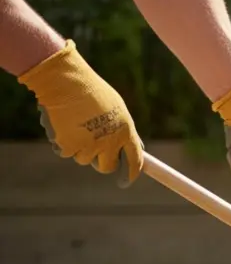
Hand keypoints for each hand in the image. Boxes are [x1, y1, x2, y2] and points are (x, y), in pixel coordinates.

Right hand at [16, 40, 144, 186]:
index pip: (135, 160)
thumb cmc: (91, 90)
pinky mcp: (70, 146)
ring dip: (78, 148)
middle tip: (93, 152)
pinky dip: (61, 142)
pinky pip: (65, 152)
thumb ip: (124, 129)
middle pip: (107, 166)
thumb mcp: (116, 108)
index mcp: (126, 131)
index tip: (125, 181)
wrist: (66, 81)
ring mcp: (90, 145)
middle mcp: (110, 142)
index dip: (131, 173)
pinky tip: (61, 124)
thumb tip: (136, 148)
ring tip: (74, 125)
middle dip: (100, 162)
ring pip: (84, 159)